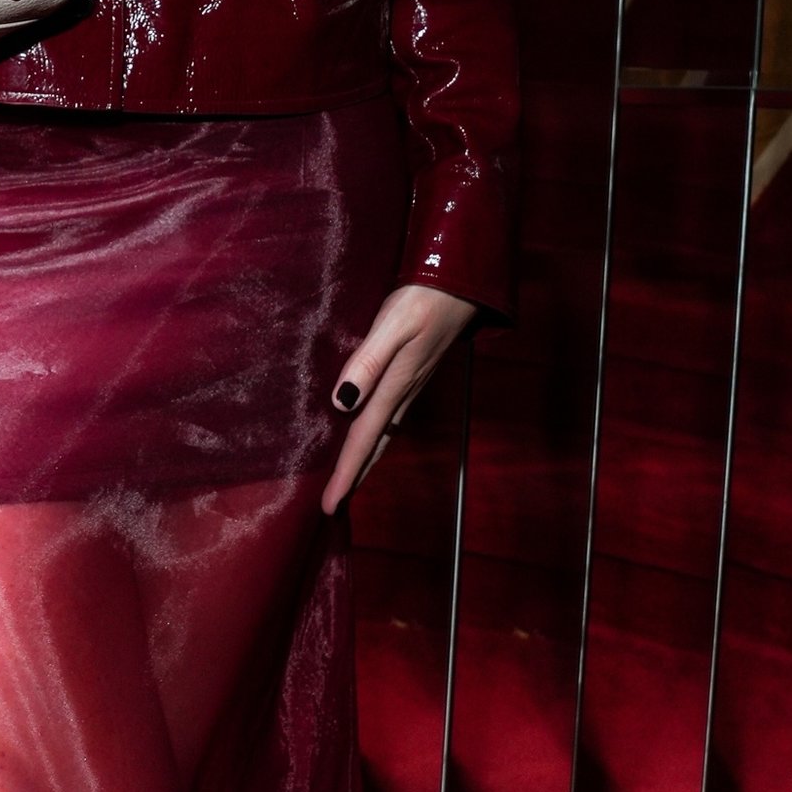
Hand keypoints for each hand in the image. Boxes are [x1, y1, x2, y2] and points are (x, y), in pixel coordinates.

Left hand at [321, 281, 477, 514]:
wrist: (462, 285)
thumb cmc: (424, 299)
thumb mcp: (392, 325)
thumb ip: (367, 363)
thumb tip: (343, 402)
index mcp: (394, 386)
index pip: (363, 438)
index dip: (345, 473)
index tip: (329, 505)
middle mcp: (403, 393)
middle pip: (374, 445)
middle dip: (354, 476)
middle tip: (333, 506)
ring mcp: (411, 386)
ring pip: (383, 434)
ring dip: (366, 460)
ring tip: (349, 481)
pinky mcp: (414, 375)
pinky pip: (390, 418)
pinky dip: (376, 437)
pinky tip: (371, 436)